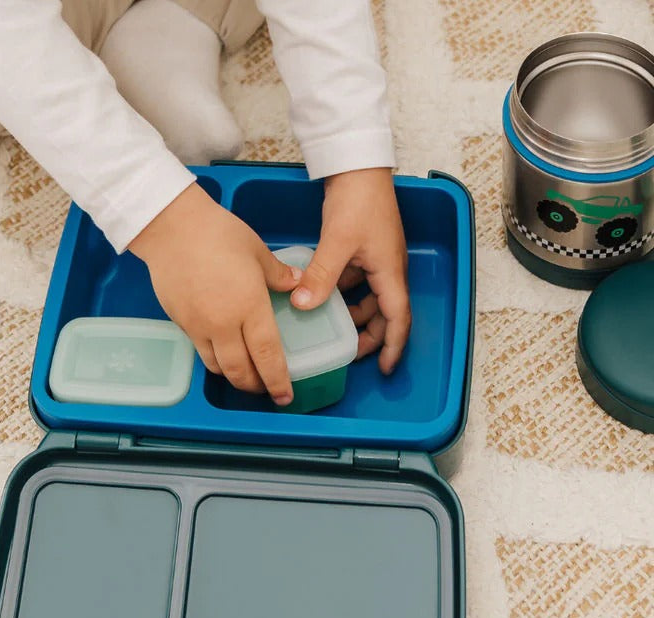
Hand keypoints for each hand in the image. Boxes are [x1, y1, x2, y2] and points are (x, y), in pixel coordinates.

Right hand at [128, 184, 301, 405]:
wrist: (171, 228)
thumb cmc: (217, 233)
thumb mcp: (257, 251)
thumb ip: (279, 274)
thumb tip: (296, 284)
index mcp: (250, 307)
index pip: (268, 356)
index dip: (277, 381)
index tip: (285, 396)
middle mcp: (224, 324)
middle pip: (240, 371)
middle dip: (255, 386)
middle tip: (266, 389)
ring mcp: (199, 327)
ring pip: (218, 367)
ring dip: (233, 377)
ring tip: (245, 375)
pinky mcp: (181, 323)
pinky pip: (200, 351)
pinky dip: (214, 360)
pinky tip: (222, 352)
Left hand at [291, 168, 410, 374]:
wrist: (357, 165)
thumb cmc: (358, 199)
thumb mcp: (338, 242)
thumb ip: (321, 276)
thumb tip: (303, 306)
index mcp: (390, 271)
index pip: (398, 319)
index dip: (393, 347)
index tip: (383, 368)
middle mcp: (388, 269)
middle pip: (386, 314)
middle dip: (371, 337)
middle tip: (349, 355)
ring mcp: (376, 260)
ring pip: (370, 300)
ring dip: (356, 318)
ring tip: (333, 331)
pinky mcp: (363, 252)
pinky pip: (357, 284)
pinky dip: (345, 297)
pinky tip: (323, 301)